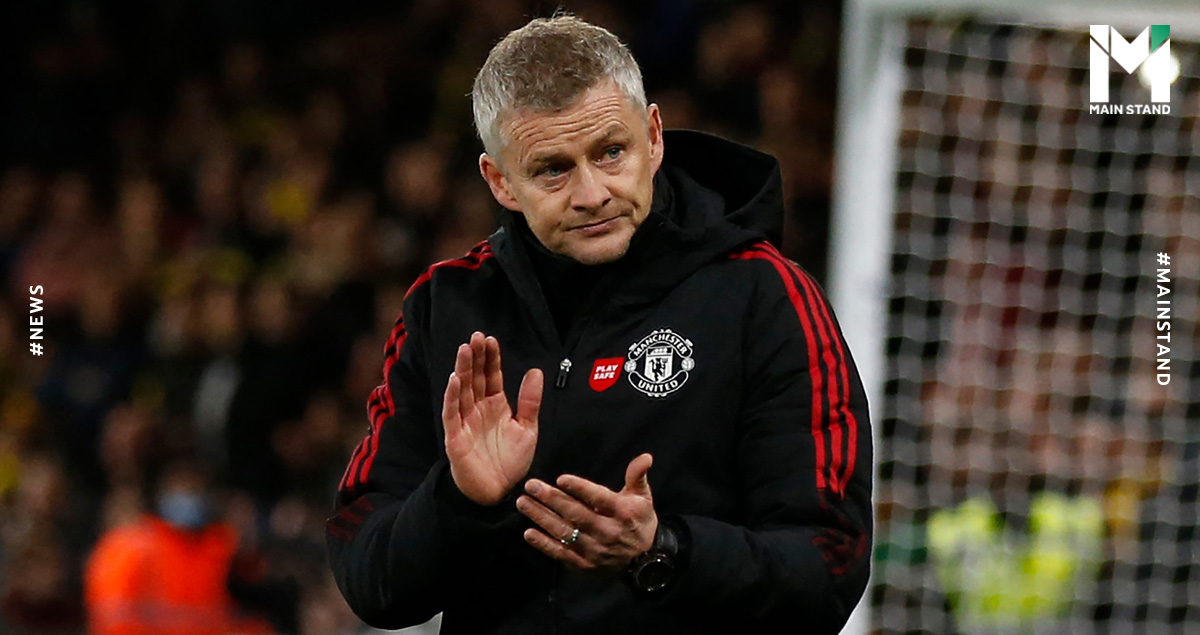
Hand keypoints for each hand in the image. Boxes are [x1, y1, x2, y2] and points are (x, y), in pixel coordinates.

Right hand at [443, 332, 542, 505]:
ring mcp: (465, 422)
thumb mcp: (527, 428)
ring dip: (463, 369)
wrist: (498, 493)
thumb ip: (530, 401)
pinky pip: (452, 413)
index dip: (491, 358)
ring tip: (465, 348)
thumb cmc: (510, 462)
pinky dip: (452, 396)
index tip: (491, 339)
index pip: (492, 376)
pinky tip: (455, 379)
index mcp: (496, 406)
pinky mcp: (455, 437)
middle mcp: (478, 410)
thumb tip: (535, 371)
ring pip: (462, 390)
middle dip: (475, 357)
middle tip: (476, 336)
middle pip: (475, 378)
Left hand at [517, 453, 656, 570]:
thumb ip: (637, 476)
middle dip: (551, 499)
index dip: (580, 488)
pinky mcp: (585, 564)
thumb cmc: (640, 522)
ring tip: (523, 503)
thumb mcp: (643, 498)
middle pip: (576, 514)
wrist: (645, 561)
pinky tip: (529, 533)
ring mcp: (595, 550)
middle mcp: (608, 532)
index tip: (560, 478)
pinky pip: (561, 553)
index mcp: (622, 513)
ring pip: (565, 532)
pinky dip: (544, 544)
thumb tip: (645, 456)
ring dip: (541, 517)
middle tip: (531, 485)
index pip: (598, 499)